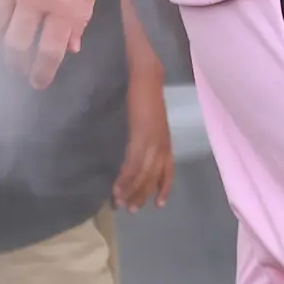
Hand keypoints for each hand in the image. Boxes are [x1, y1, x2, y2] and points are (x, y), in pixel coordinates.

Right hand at [117, 59, 175, 210]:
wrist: (146, 75)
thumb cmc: (145, 93)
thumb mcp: (149, 119)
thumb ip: (145, 133)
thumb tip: (137, 146)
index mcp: (165, 140)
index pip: (168, 170)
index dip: (163, 188)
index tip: (158, 204)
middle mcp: (162, 144)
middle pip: (153, 177)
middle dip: (141, 194)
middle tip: (130, 209)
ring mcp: (153, 141)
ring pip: (143, 174)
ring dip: (130, 191)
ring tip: (119, 203)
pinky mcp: (142, 135)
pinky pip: (133, 164)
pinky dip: (124, 178)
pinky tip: (116, 188)